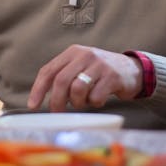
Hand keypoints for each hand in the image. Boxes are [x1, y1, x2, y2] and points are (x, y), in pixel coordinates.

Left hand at [27, 45, 142, 111]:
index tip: (33, 106)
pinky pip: (96, 97)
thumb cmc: (100, 73)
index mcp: (72, 52)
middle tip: (58, 113)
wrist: (132, 69)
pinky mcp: (112, 76)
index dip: (38, 89)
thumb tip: (43, 100)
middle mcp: (85, 55)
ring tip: (83, 102)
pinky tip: (98, 99)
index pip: (48, 70)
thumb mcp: (80, 67)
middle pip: (61, 81)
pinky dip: (94, 103)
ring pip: (77, 89)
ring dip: (77, 102)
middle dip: (56, 101)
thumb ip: (64, 77)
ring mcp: (99, 64)